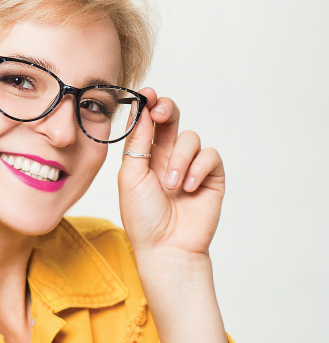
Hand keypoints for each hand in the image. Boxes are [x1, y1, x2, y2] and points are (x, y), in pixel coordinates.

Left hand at [117, 88, 224, 264]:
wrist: (166, 248)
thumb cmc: (142, 218)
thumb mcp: (131, 177)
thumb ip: (137, 143)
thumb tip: (142, 110)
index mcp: (145, 156)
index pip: (148, 122)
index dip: (148, 105)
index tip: (146, 94)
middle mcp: (167, 157)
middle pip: (172, 119)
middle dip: (167, 110)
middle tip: (161, 112)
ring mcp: (190, 166)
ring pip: (190, 138)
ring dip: (179, 159)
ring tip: (172, 186)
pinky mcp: (211, 177)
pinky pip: (209, 155)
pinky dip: (198, 169)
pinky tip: (188, 188)